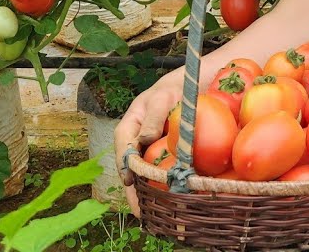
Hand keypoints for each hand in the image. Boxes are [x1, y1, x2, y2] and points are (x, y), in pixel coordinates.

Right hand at [113, 71, 183, 216]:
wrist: (186, 88)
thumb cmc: (172, 91)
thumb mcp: (162, 99)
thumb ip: (152, 117)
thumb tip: (144, 139)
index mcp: (128, 129)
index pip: (123, 151)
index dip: (126, 169)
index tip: (130, 184)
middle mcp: (135, 143)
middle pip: (130, 171)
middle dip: (134, 194)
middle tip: (142, 215)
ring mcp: (148, 151)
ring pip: (143, 177)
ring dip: (148, 197)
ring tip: (153, 219)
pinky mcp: (162, 157)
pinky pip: (159, 175)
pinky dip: (162, 189)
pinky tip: (170, 204)